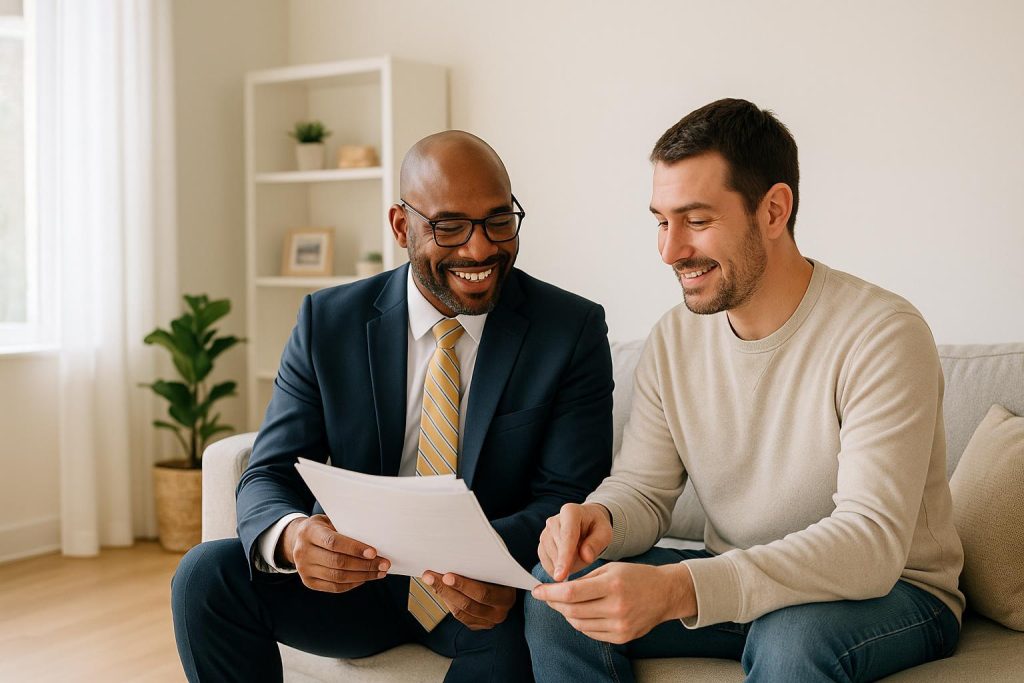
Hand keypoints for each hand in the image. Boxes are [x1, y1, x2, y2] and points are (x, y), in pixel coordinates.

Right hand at [279, 514, 389, 592]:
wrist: (297, 539)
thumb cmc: (322, 527)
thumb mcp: (329, 520)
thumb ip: (346, 528)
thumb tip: (374, 538)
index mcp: (309, 532)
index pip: (333, 542)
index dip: (354, 548)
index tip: (373, 552)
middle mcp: (303, 551)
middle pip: (338, 562)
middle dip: (365, 565)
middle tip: (384, 564)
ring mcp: (304, 569)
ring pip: (338, 577)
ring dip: (363, 576)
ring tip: (379, 572)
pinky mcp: (309, 582)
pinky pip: (334, 587)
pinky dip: (352, 583)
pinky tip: (365, 578)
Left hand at [421, 571, 516, 630]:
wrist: (506, 585)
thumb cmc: (499, 571)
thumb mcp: (496, 567)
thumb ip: (482, 565)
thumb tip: (454, 559)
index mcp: (507, 597)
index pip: (483, 593)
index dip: (464, 585)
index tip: (447, 575)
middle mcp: (499, 613)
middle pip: (468, 604)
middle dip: (446, 589)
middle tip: (430, 576)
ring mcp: (488, 621)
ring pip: (460, 611)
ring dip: (443, 594)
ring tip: (430, 580)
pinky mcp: (478, 625)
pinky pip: (459, 616)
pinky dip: (448, 602)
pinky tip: (440, 590)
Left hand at [530, 561, 695, 643]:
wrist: (665, 594)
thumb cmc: (636, 576)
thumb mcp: (611, 568)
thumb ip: (585, 578)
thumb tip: (557, 588)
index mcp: (612, 585)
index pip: (571, 593)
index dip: (549, 593)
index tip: (537, 590)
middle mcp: (616, 607)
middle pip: (572, 610)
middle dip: (554, 603)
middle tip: (546, 596)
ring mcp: (620, 625)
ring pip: (579, 624)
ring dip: (566, 614)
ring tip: (564, 603)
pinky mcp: (622, 637)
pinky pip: (591, 633)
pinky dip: (581, 623)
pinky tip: (581, 612)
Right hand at [538, 503, 612, 580]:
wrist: (586, 523)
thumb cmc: (595, 527)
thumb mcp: (605, 533)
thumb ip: (597, 543)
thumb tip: (586, 557)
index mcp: (570, 512)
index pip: (567, 537)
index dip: (564, 557)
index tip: (561, 576)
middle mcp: (553, 520)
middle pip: (558, 549)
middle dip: (571, 562)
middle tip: (586, 558)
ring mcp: (545, 532)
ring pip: (550, 557)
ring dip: (565, 565)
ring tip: (579, 557)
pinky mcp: (542, 544)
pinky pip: (546, 562)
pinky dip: (557, 568)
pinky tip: (567, 564)